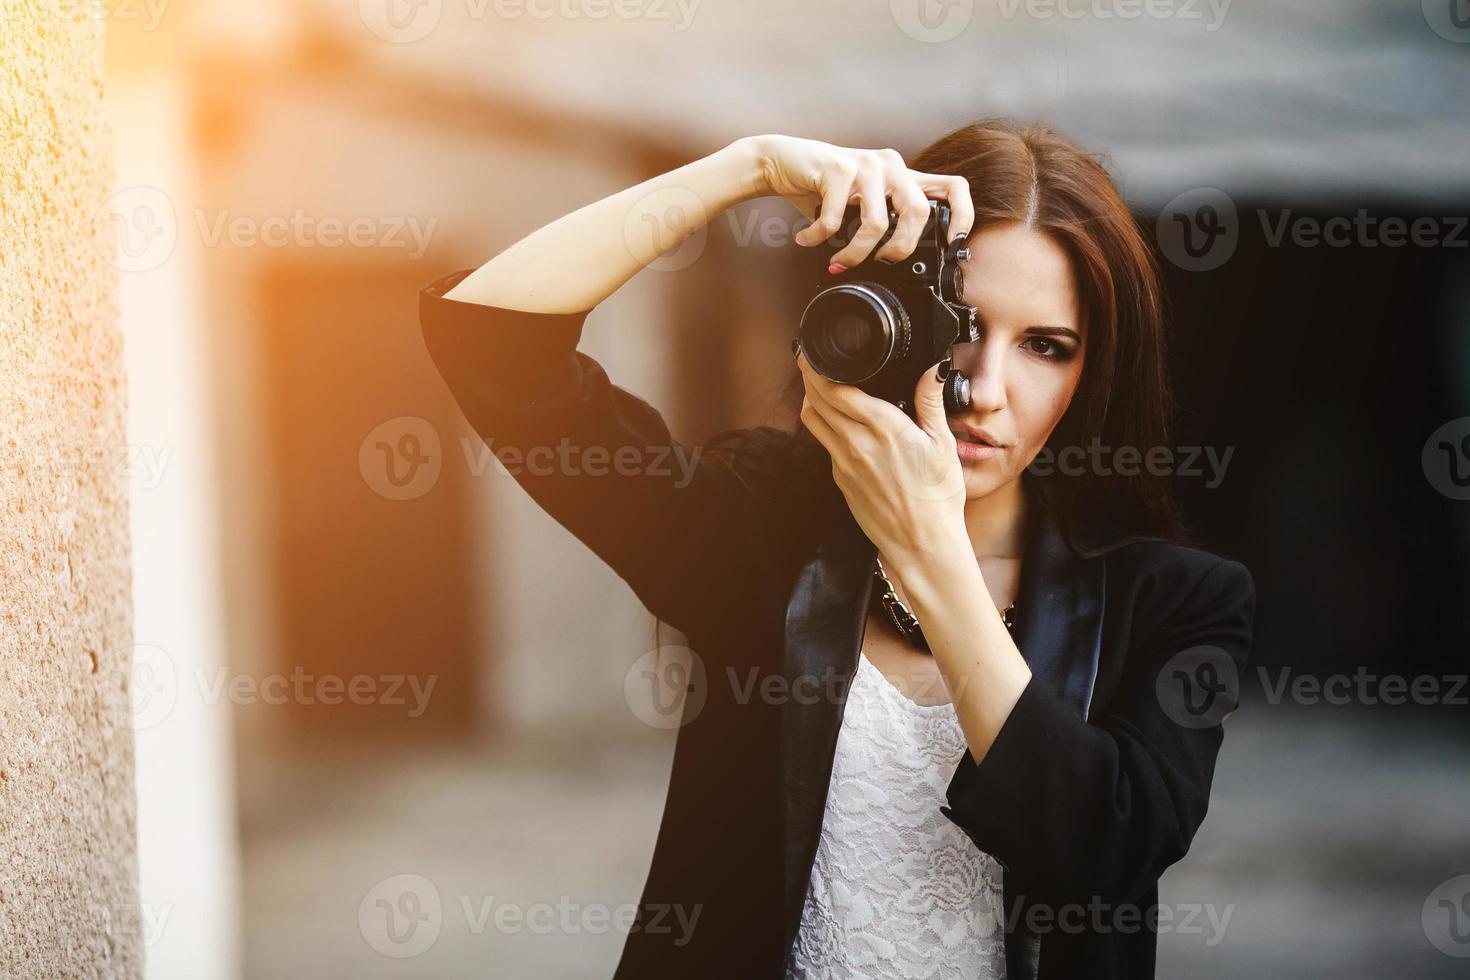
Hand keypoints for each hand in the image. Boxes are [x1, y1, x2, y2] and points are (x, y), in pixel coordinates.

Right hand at [748, 135, 974, 268]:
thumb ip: (884, 219)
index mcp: (904, 175)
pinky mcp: (838, 168)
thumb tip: (897, 260)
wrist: (782, 160)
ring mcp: (866, 165)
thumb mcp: (862, 202)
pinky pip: (835, 220)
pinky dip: (818, 238)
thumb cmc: (823, 186)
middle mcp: (891, 165)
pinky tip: (807, 238)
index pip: (953, 188)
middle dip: (900, 249)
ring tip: (838, 259)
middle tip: (881, 262)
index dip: (963, 216)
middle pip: (919, 213)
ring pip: (877, 223)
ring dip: (854, 253)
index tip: (953, 244)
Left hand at [797, 351, 968, 563]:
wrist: (922, 544)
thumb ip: (930, 402)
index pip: (836, 388)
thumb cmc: (937, 498)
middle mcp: (856, 444)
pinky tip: (837, 422)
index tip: (813, 352)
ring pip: (814, 422)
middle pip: (816, 401)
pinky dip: (825, 427)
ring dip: (811, 400)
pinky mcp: (840, 480)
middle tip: (810, 361)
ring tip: (818, 386)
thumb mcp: (942, 445)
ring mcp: (843, 464)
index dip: (818, 367)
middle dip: (810, 377)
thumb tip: (931, 370)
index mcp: (883, 428)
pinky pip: (825, 445)